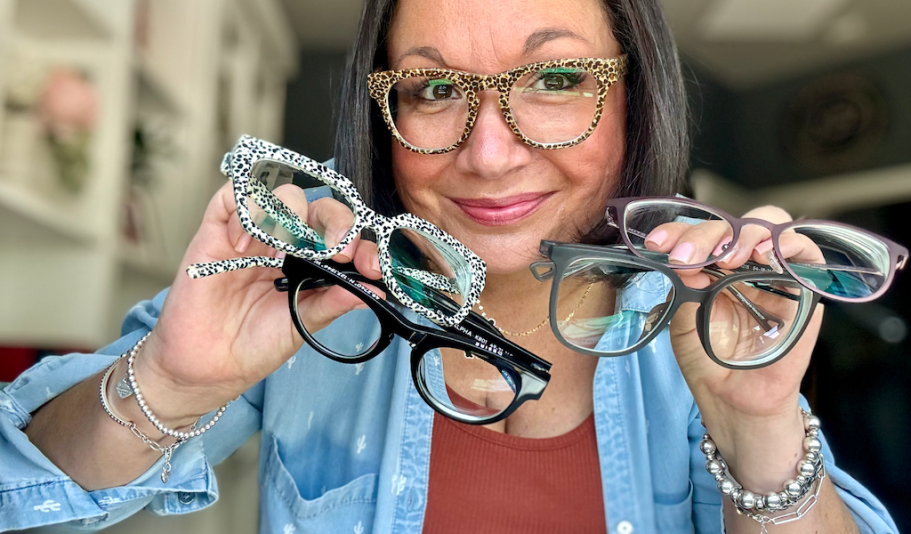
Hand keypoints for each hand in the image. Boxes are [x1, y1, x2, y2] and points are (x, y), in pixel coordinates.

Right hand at [133, 182, 382, 425]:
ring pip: (280, 193)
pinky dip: (245, 210)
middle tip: (338, 250)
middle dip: (336, 222)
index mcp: (311, 262)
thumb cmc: (253, 344)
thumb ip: (333, 303)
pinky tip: (244, 244)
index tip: (370, 266)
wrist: (207, 367)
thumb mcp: (301, 325)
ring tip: (282, 252)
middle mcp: (285, 242)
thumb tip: (374, 292)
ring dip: (290, 215)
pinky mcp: (217, 230)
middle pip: (318, 206)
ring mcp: (253, 234)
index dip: (361, 241)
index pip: (342, 235)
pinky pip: (232, 197)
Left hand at [647, 205, 824, 489]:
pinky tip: (765, 256)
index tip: (658, 244)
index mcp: (710, 264)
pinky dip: (788, 244)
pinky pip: (807, 252)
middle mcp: (743, 261)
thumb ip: (685, 288)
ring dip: (746, 234)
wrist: (734, 398)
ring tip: (727, 259)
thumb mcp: (684, 320)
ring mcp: (774, 271)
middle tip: (688, 256)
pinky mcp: (805, 287)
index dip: (678, 231)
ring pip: (770, 226)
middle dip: (708, 233)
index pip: (698, 232)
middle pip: (733, 224)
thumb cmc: (708, 360)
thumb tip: (686, 259)